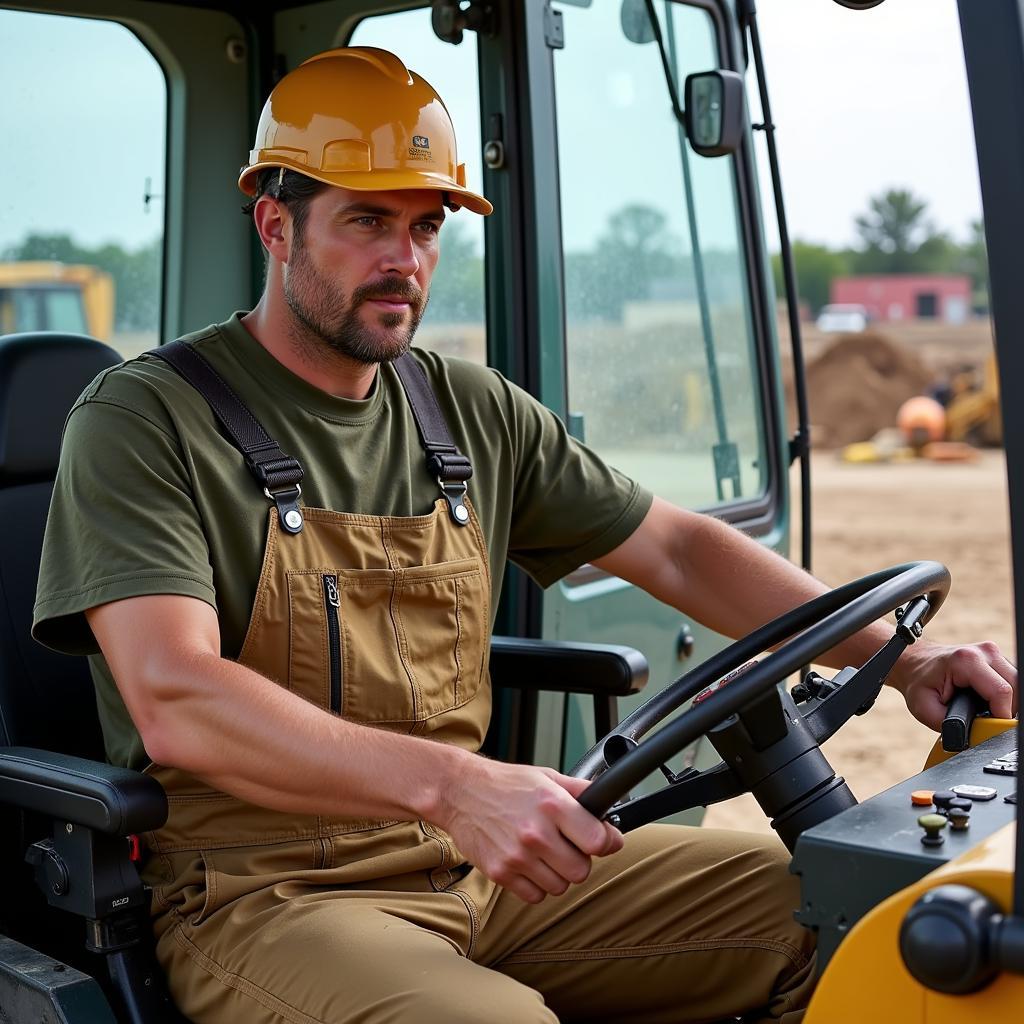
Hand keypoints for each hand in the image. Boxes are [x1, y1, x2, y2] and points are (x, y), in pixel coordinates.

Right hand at [433, 755, 622, 903]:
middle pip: (581, 871)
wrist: (460, 792)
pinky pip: (535, 896)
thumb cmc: (506, 784)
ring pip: (560, 886)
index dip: (605, 841)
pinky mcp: (500, 873)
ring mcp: (517, 856)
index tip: (601, 839)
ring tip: (543, 852)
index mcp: (552, 804)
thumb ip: (581, 793)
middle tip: (566, 845)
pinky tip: (528, 863)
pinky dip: (536, 884)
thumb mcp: (547, 778)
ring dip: (557, 873)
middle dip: (579, 860)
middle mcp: (536, 833)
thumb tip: (610, 813)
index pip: (597, 840)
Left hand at [892, 638, 1017, 730]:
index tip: (991, 727)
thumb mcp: (925, 709)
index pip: (1002, 691)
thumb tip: (972, 736)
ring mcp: (992, 653)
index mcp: (966, 661)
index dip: (1001, 715)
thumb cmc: (919, 684)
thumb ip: (950, 725)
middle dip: (1005, 710)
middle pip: (1015, 687)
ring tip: (984, 709)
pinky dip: (1004, 696)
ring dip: (1006, 702)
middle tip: (986, 720)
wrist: (915, 664)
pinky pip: (1011, 681)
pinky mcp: (997, 658)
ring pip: (1016, 684)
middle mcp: (983, 652)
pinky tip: (987, 700)